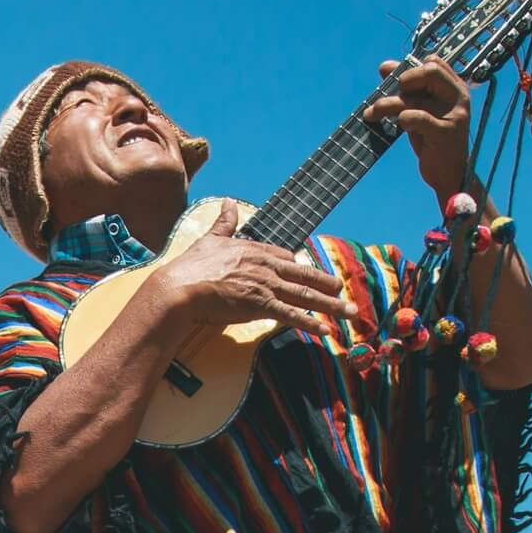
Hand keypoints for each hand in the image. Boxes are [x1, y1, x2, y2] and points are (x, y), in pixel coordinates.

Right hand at [159, 199, 347, 340]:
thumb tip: (227, 202)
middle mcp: (266, 266)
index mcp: (256, 250)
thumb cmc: (191, 266)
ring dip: (330, 305)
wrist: (181, 288)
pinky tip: (326, 330)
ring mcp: (266, 286)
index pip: (286, 258)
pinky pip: (291, 316)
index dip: (299, 268)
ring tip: (350, 312)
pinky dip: (310, 323)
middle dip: (327, 284)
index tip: (309, 273)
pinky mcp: (261, 305)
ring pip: (305, 296)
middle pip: (304, 275)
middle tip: (344, 290)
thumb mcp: (211, 238)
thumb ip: (224, 222)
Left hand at [368, 56, 473, 203]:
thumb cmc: (432, 140)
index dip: (409, 67)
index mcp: (455, 88)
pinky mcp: (445, 133)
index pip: (434, 62)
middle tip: (388, 93)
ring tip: (371, 113)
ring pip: (414, 98)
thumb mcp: (421, 110)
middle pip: (428, 72)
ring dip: (386, 104)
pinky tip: (399, 124)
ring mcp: (454, 115)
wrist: (449, 174)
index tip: (391, 78)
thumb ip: (408, 90)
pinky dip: (404, 118)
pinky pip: (419, 118)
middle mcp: (458, 97)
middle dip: (403, 79)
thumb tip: (385, 66)